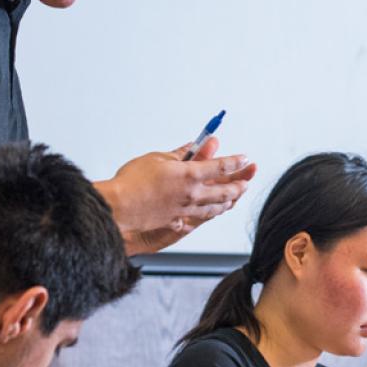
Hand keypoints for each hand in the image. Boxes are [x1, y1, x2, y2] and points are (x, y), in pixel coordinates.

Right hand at [98, 136, 257, 254]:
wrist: (119, 208)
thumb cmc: (133, 182)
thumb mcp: (157, 158)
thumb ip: (178, 153)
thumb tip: (191, 145)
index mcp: (190, 175)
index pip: (221, 166)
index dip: (235, 162)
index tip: (244, 158)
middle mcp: (192, 194)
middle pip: (224, 191)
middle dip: (238, 186)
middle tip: (246, 182)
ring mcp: (185, 210)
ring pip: (214, 209)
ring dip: (226, 203)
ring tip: (232, 200)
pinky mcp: (176, 221)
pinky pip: (197, 219)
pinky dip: (206, 215)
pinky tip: (207, 215)